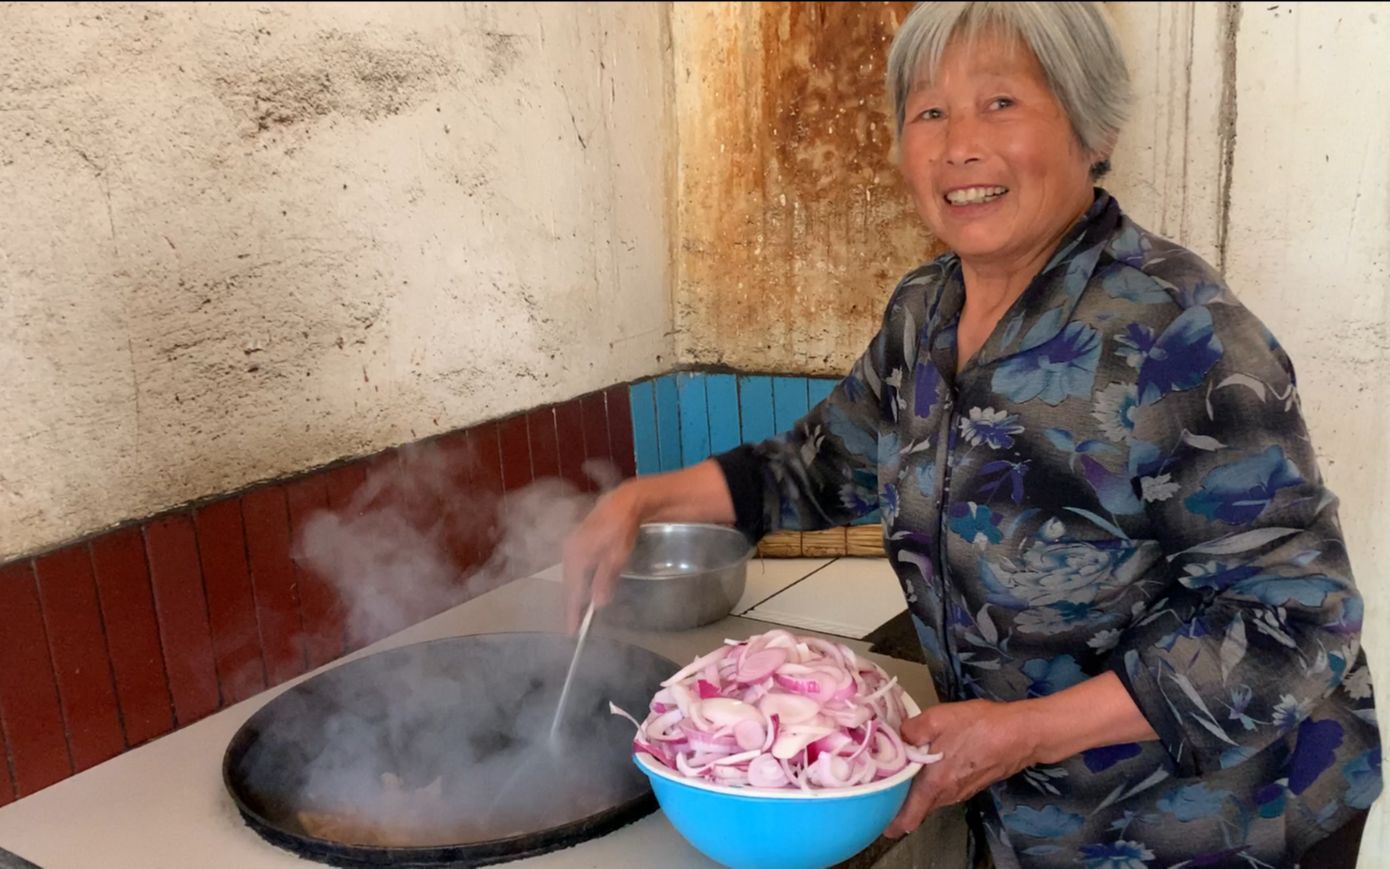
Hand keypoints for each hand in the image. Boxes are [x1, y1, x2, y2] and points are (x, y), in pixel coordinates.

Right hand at [561, 483, 643, 631]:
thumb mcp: (617, 556)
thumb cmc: (622, 529)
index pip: (572, 592)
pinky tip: (584, 589)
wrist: (625, 501)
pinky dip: (578, 582)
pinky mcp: (578, 542)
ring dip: (575, 594)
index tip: (572, 632)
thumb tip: (597, 604)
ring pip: (572, 577)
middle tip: (575, 626)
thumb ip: (605, 580)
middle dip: (572, 606)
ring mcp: (572, 546)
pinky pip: (575, 568)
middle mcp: (569, 552)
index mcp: (575, 557)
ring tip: (578, 612)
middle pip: (569, 586)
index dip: (572, 613)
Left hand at [884, 699, 1040, 838]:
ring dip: (917, 791)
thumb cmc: (982, 726)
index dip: (890, 820)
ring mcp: (961, 791)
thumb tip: (898, 736)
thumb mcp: (939, 718)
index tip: (877, 813)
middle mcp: (947, 794)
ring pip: (931, 799)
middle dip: (899, 802)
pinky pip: (945, 790)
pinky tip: (930, 764)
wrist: (1022, 734)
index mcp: (935, 784)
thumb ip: (912, 729)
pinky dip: (933, 784)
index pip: (908, 818)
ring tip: (903, 772)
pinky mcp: (972, 784)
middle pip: (917, 809)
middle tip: (884, 785)